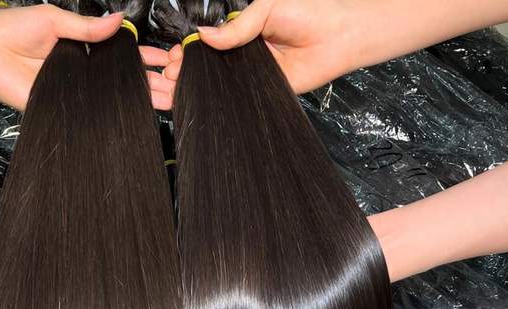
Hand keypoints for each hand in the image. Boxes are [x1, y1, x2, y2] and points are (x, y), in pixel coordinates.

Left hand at [0, 4, 173, 110]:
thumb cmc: (10, 29)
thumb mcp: (54, 20)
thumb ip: (87, 26)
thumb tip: (119, 22)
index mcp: (85, 50)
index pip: (125, 57)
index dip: (149, 60)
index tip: (172, 61)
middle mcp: (85, 75)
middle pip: (127, 81)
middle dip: (156, 83)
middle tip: (180, 86)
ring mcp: (77, 94)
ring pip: (116, 100)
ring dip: (144, 101)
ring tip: (172, 101)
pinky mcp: (64, 110)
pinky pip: (93, 114)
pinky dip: (113, 116)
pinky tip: (136, 116)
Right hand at [164, 0, 359, 98]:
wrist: (339, 35)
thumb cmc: (310, 12)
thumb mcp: (266, 8)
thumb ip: (236, 26)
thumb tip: (204, 35)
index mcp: (242, 33)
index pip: (209, 44)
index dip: (189, 52)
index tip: (172, 58)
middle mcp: (246, 56)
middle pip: (210, 67)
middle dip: (187, 72)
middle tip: (168, 77)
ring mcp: (254, 76)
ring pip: (221, 85)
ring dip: (200, 88)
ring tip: (177, 89)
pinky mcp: (266, 94)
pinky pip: (242, 98)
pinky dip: (225, 101)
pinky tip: (207, 99)